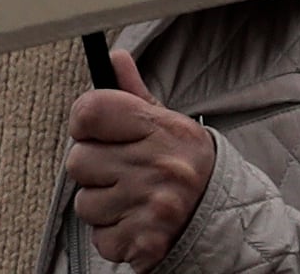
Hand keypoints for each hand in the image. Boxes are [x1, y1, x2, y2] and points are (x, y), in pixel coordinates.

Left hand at [66, 48, 214, 271]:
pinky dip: (113, 236)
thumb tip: (113, 56)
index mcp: (162, 128)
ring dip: (102, 206)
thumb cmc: (183, 165)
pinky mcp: (145, 243)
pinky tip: (135, 223)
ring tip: (131, 200)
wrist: (221, 219)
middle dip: (93, 169)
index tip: (91, 131)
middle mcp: (159, 165)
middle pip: (77, 161)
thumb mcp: (166, 123)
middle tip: (119, 171)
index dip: (82, 121)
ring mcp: (152, 206)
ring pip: (84, 204)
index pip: (89, 111)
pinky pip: (99, 239)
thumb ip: (133, 93)